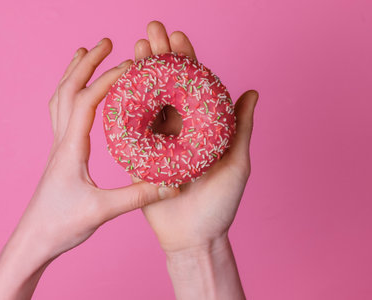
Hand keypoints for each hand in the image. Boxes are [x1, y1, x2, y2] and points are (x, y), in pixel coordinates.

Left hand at [0, 38, 177, 299]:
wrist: (34, 240)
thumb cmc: (61, 225)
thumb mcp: (103, 211)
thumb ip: (138, 196)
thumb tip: (173, 184)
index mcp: (71, 148)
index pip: (88, 101)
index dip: (109, 80)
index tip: (131, 65)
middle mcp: (61, 141)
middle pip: (68, 89)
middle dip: (86, 62)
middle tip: (106, 42)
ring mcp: (59, 147)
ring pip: (60, 99)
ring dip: (73, 73)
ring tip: (84, 53)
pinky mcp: (61, 155)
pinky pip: (61, 114)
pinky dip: (70, 94)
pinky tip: (79, 95)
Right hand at [133, 21, 258, 299]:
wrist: (193, 237)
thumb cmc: (219, 204)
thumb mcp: (236, 164)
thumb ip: (240, 128)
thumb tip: (252, 91)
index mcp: (202, 127)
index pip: (193, 86)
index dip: (186, 60)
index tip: (178, 37)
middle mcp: (180, 129)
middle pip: (167, 86)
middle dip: (160, 56)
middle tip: (151, 31)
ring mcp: (158, 141)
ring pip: (148, 100)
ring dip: (141, 73)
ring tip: (135, 49)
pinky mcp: (140, 155)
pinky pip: (131, 127)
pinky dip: (126, 105)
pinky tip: (119, 83)